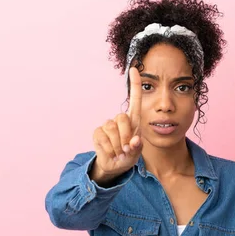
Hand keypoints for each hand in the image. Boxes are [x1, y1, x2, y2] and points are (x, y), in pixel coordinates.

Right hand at [91, 67, 143, 182]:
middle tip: (126, 148)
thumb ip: (136, 147)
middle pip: (122, 118)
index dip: (135, 85)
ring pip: (112, 129)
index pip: (135, 100)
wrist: (114, 166)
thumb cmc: (128, 156)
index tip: (134, 69)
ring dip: (117, 145)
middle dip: (125, 135)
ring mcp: (107, 125)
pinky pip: (103, 138)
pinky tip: (111, 153)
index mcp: (133, 121)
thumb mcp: (136, 153)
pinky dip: (109, 149)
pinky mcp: (98, 133)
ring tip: (118, 152)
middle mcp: (120, 120)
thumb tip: (134, 141)